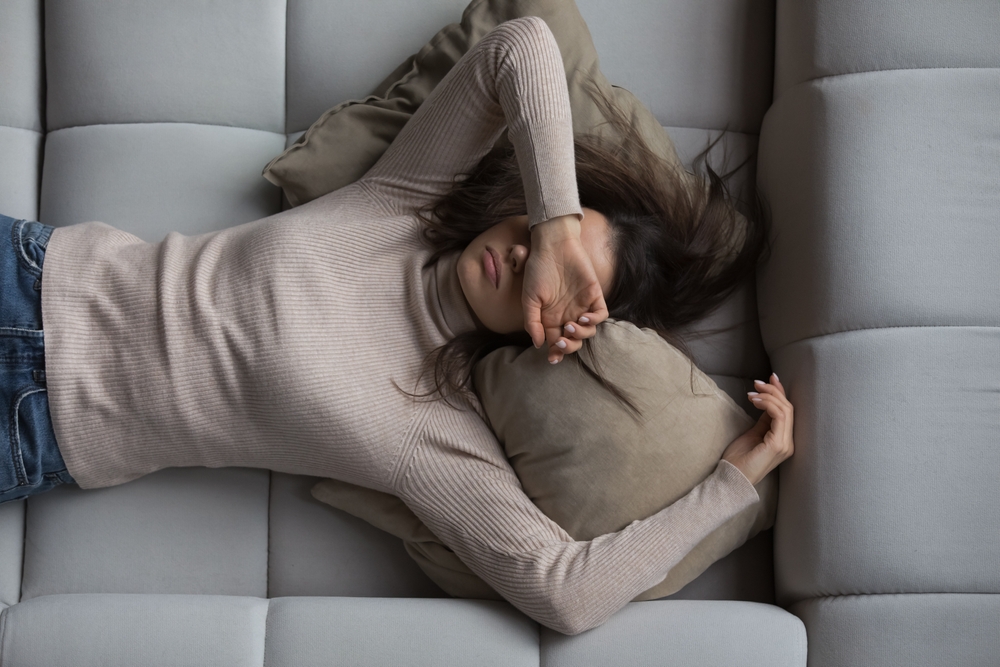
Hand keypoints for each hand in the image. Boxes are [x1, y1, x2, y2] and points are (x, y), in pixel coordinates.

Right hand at [522, 215, 608, 363]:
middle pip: (574, 340)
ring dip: (580, 335)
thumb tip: (538, 344)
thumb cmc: (538, 269)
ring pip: (588, 331)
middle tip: (561, 342)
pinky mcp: (594, 295)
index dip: (556, 353)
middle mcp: (567, 314)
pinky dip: (594, 320)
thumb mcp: (528, 298)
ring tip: (569, 326)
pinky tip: (583, 317)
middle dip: (568, 347)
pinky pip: (600, 315)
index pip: (556, 342)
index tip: (552, 358)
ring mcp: (582, 305)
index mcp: (551, 318)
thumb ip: (532, 322)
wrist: (553, 245)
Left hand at [722, 373, 794, 485]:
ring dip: (768, 396)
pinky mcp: (777, 445)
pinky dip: (767, 404)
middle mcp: (788, 443)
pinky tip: (754, 401)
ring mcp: (785, 445)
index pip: (787, 412)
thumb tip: (766, 401)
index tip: (770, 378)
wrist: (731, 478)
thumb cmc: (739, 459)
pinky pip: (779, 416)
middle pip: (788, 408)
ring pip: (785, 410)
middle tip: (757, 382)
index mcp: (784, 441)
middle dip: (774, 390)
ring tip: (752, 392)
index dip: (780, 393)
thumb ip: (764, 420)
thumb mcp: (753, 433)